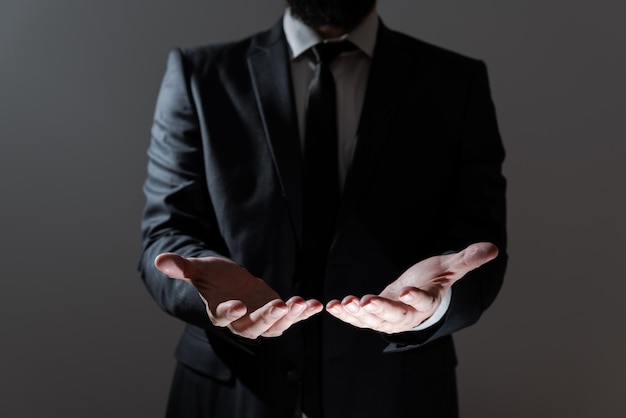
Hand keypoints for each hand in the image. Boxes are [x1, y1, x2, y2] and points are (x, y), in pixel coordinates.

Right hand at [154, 254, 322, 338]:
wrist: (229, 282)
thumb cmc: (212, 276)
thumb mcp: (199, 269)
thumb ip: (182, 268)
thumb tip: (159, 260)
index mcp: (219, 312)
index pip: (222, 317)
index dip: (229, 313)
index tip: (238, 305)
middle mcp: (240, 321)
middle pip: (253, 327)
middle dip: (267, 318)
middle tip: (280, 305)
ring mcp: (260, 320)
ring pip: (275, 326)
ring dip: (290, 317)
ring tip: (304, 304)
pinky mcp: (276, 314)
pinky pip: (291, 317)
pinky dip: (303, 313)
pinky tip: (316, 304)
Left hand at [326, 242, 498, 333]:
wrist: (418, 293)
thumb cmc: (434, 279)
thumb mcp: (449, 267)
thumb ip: (467, 259)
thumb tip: (493, 247)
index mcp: (427, 303)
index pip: (423, 302)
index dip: (416, 297)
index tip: (407, 291)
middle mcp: (408, 315)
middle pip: (394, 315)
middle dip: (379, 309)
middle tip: (365, 301)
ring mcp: (389, 319)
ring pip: (373, 320)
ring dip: (357, 313)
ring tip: (344, 304)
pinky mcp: (373, 317)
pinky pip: (358, 318)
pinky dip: (345, 314)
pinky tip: (332, 306)